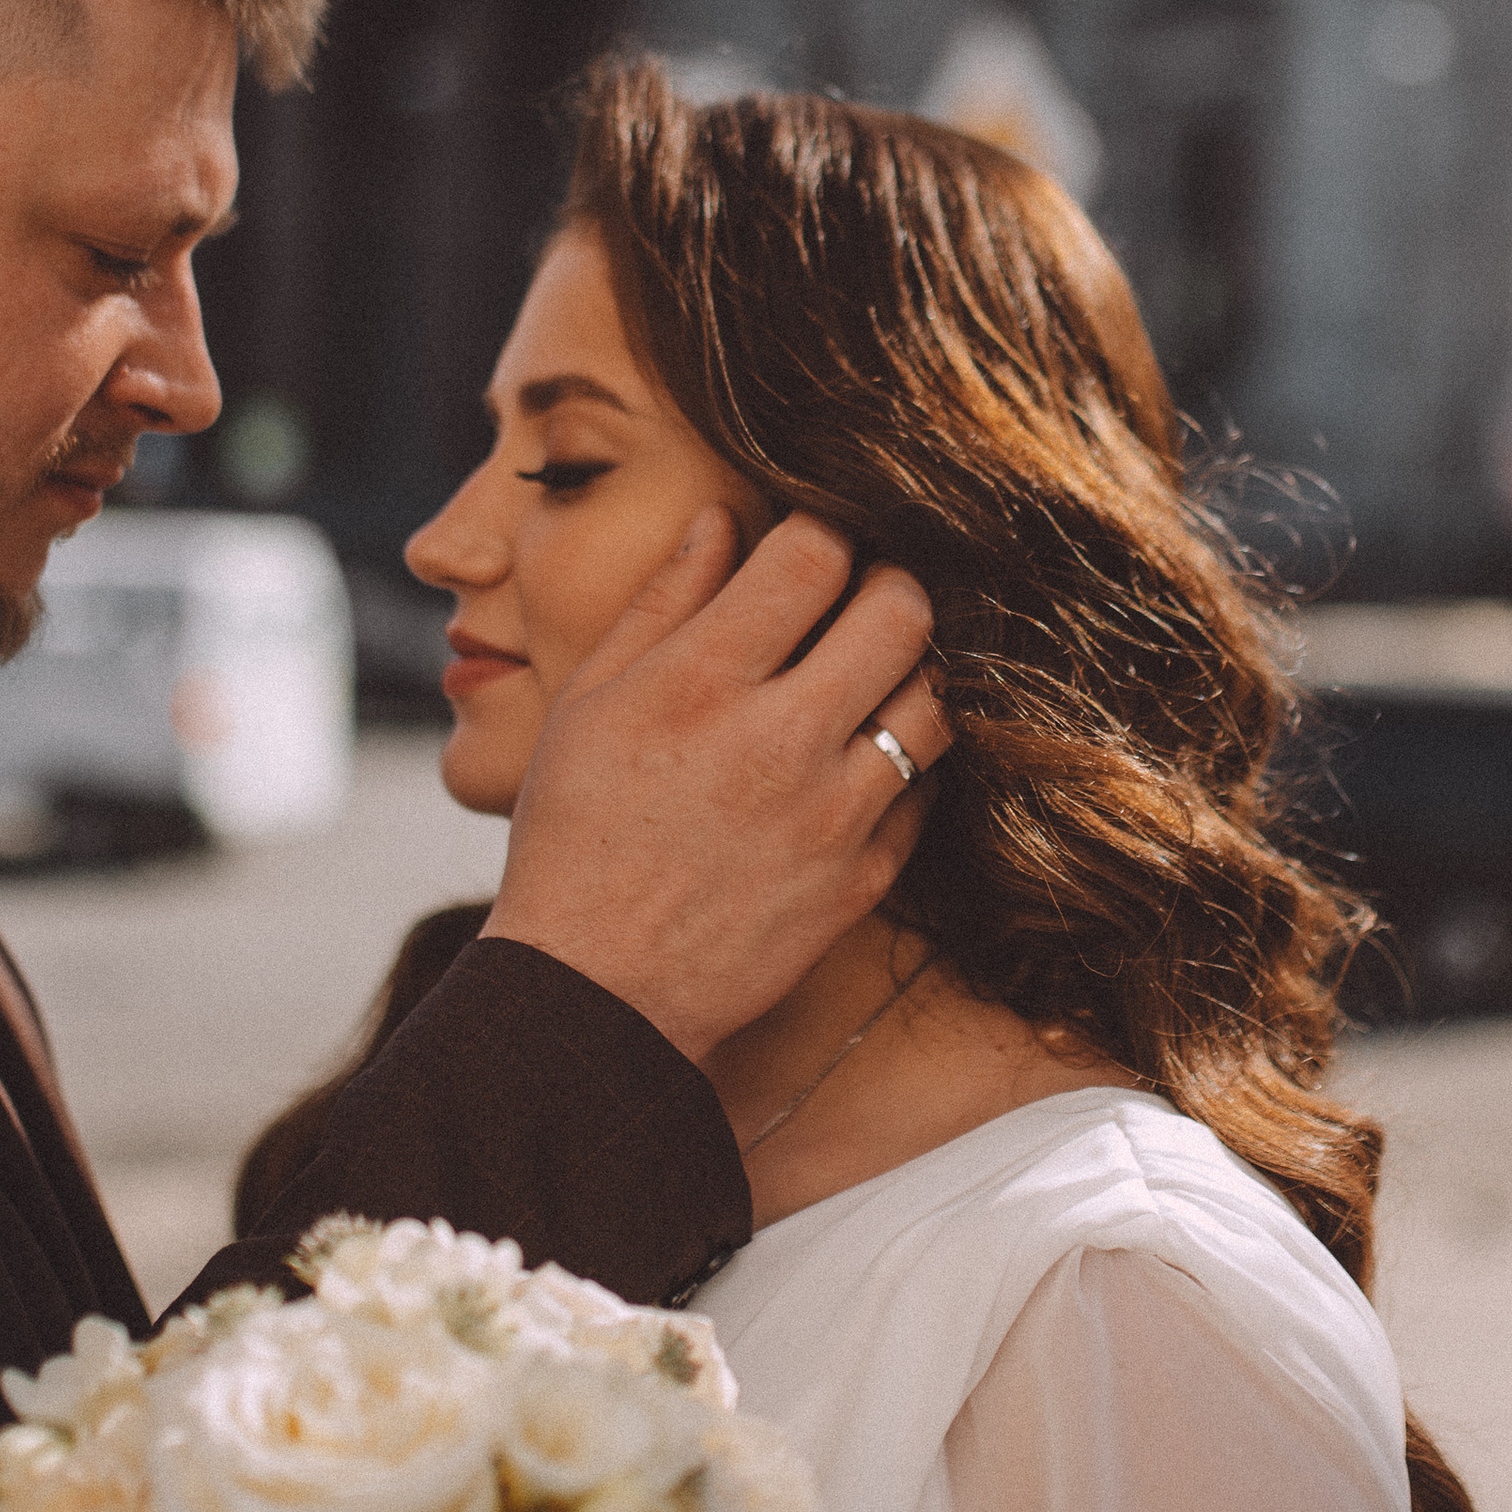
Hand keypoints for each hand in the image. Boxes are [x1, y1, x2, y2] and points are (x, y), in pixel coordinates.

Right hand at [482, 510, 945, 1064]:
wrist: (595, 990)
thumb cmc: (576, 834)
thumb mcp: (590, 702)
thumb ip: (662, 603)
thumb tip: (722, 520)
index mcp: (700, 683)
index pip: (813, 554)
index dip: (820, 531)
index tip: (808, 549)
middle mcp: (778, 741)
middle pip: (901, 611)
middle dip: (889, 585)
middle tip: (862, 599)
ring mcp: (832, 815)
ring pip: (935, 699)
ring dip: (909, 672)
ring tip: (868, 678)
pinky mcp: (863, 877)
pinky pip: (929, 789)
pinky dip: (908, 761)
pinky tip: (863, 759)